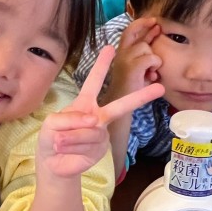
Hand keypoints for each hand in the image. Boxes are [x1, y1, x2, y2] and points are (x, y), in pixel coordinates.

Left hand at [40, 46, 164, 177]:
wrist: (52, 163)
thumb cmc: (51, 137)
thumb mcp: (51, 123)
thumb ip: (68, 118)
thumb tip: (93, 121)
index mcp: (84, 103)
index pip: (94, 82)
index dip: (102, 65)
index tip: (111, 48)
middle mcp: (97, 115)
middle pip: (120, 105)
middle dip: (139, 97)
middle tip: (159, 88)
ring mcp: (101, 133)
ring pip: (91, 131)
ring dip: (70, 137)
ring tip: (59, 142)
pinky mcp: (101, 149)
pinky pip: (89, 145)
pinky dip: (73, 147)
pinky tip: (66, 150)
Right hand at [108, 17, 162, 97]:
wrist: (121, 104)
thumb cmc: (133, 87)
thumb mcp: (141, 67)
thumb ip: (147, 53)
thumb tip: (156, 37)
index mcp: (122, 53)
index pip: (129, 32)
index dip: (141, 24)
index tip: (153, 20)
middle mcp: (120, 53)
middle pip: (132, 32)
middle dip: (146, 26)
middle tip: (157, 25)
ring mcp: (124, 59)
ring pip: (145, 47)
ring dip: (154, 58)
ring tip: (152, 71)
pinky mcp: (130, 67)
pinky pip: (150, 58)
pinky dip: (154, 65)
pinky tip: (152, 75)